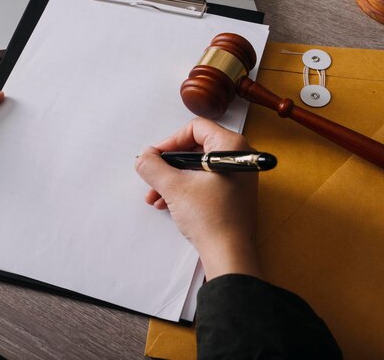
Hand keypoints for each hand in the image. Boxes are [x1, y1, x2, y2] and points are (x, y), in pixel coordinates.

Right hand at [135, 118, 259, 280]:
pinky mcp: (234, 193)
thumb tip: (144, 157)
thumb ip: (153, 166)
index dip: (170, 141)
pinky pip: (205, 181)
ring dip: (173, 180)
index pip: (195, 128)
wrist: (229, 254)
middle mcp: (239, 157)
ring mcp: (238, 176)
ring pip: (197, 168)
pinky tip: (168, 204)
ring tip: (156, 197)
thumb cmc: (211, 219)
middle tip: (152, 178)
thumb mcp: (173, 187)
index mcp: (231, 146)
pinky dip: (185, 189)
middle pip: (195, 148)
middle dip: (168, 165)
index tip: (155, 157)